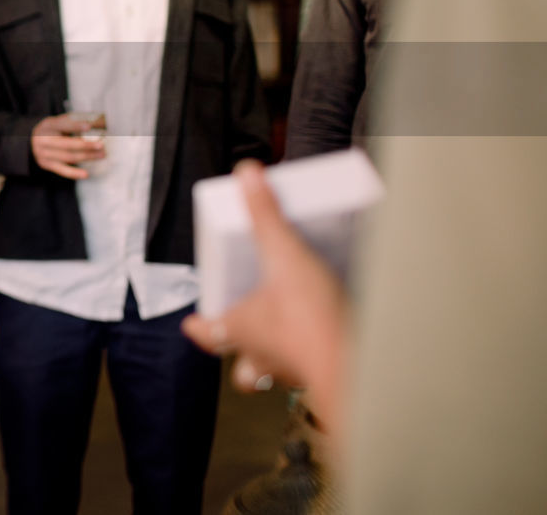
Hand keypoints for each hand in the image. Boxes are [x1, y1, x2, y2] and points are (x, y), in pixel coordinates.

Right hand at [30, 113, 105, 179]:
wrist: (33, 141)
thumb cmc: (54, 130)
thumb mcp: (60, 122)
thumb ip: (75, 122)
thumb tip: (100, 123)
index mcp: (48, 125)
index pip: (62, 124)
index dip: (75, 125)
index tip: (89, 126)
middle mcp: (43, 139)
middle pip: (66, 143)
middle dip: (85, 145)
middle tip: (101, 145)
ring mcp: (43, 153)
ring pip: (68, 157)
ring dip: (86, 157)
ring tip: (101, 155)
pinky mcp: (46, 164)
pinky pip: (62, 170)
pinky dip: (74, 173)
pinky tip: (85, 174)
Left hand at [181, 160, 348, 434]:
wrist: (359, 364)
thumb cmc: (311, 319)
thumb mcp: (285, 255)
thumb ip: (266, 216)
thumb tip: (247, 176)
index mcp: (241, 330)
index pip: (208, 334)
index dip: (199, 327)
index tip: (191, 322)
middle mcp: (263, 357)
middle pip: (242, 367)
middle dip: (239, 352)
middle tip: (243, 332)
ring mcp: (294, 370)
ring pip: (274, 372)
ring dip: (276, 355)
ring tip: (286, 333)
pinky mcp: (326, 375)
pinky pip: (309, 370)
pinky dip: (312, 353)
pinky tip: (326, 333)